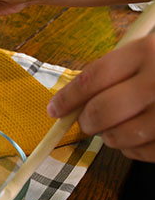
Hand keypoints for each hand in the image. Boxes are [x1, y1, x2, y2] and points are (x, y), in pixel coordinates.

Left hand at [47, 34, 154, 162]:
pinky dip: (133, 150)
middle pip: (102, 112)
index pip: (92, 79)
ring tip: (113, 130)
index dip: (67, 98)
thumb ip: (123, 66)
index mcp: (149, 51)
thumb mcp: (154, 46)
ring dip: (110, 137)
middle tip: (86, 121)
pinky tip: (136, 139)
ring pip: (121, 137)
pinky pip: (145, 152)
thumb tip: (80, 96)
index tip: (54, 110)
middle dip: (86, 121)